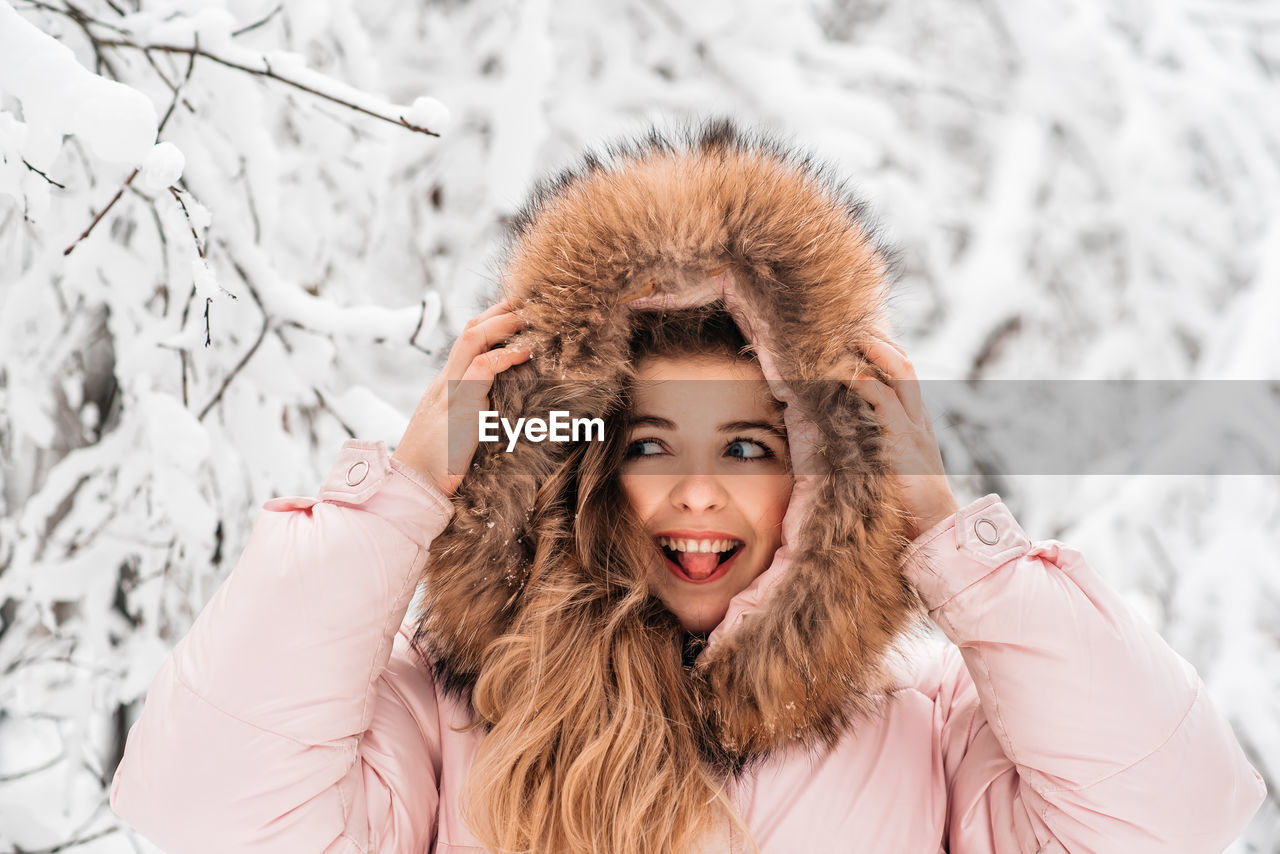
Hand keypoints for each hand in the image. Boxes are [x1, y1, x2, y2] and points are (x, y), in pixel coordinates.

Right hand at [392, 298, 529, 496]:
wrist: (412, 489)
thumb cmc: (439, 469)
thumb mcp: (461, 433)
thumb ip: (478, 415)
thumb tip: (507, 410)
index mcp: (447, 385)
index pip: (469, 339)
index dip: (494, 321)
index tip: (522, 311)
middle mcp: (446, 381)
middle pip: (471, 328)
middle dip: (502, 310)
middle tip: (533, 300)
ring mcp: (449, 391)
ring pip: (473, 338)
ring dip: (506, 323)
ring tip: (534, 316)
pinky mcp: (457, 406)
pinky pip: (480, 369)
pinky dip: (505, 356)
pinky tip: (526, 351)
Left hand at [846, 335, 957, 540]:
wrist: (935, 530)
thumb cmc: (909, 505)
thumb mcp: (896, 468)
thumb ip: (881, 449)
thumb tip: (850, 436)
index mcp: (918, 424)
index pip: (905, 375)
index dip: (885, 353)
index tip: (860, 340)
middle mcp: (919, 419)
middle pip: (905, 364)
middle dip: (878, 342)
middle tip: (850, 329)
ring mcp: (913, 427)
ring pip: (898, 372)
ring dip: (870, 352)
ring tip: (844, 340)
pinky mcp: (901, 439)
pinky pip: (882, 399)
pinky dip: (861, 381)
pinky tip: (842, 374)